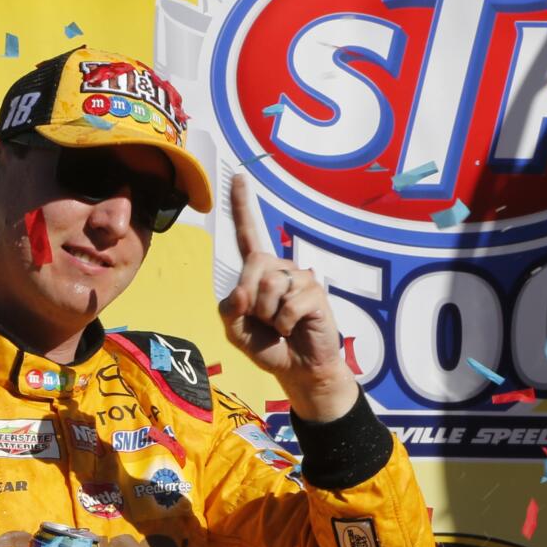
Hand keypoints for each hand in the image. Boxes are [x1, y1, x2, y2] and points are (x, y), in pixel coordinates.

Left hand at [218, 174, 357, 420]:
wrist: (297, 370)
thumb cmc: (268, 346)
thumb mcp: (235, 331)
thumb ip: (230, 309)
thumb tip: (244, 290)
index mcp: (258, 272)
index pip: (248, 235)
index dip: (242, 206)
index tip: (238, 176)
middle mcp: (279, 268)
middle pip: (254, 265)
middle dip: (252, 299)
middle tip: (264, 321)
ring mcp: (300, 277)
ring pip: (270, 287)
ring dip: (268, 316)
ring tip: (280, 326)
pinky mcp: (316, 292)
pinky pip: (289, 304)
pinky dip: (284, 323)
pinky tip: (293, 328)